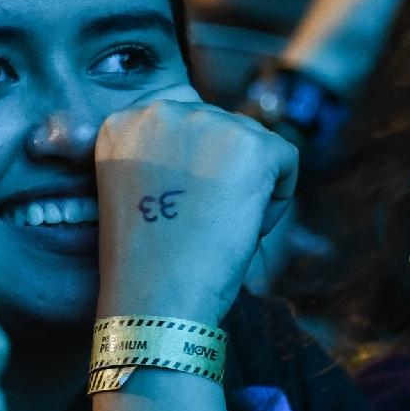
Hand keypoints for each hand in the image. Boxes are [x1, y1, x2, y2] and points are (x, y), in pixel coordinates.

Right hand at [95, 87, 298, 322]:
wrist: (156, 300)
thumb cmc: (147, 261)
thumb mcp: (141, 189)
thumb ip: (167, 152)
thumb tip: (219, 142)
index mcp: (123, 122)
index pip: (185, 123)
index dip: (192, 169)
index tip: (181, 208)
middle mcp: (161, 111)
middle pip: (221, 130)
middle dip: (223, 175)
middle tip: (200, 224)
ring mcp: (208, 122)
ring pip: (255, 145)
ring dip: (250, 187)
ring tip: (216, 229)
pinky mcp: (252, 145)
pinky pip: (286, 160)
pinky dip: (277, 200)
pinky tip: (245, 228)